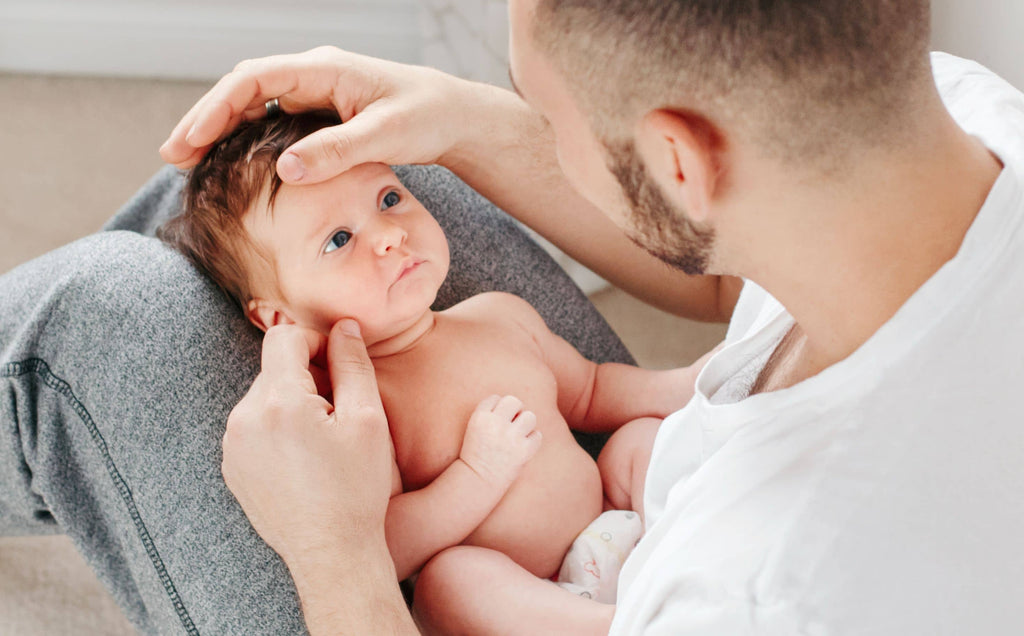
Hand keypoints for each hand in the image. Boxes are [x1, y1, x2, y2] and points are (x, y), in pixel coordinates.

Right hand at [160, 46, 487, 183]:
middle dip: (205, 121)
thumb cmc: (427, 117)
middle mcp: (312, 74)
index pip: (253, 80)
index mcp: (324, 69)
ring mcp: (315, 92)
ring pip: (253, 105)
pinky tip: (232, 165)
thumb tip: (284, 170)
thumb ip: (338, 151)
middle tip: (172, 158)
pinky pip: (271, 121)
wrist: (454, 116)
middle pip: (242, 90)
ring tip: (190, 165)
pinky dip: (247, 140)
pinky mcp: (321, 112)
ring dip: (221, 131)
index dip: (215, 109)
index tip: (187, 142)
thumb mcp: (386, 136)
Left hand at [220, 320, 392, 568]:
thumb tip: (344, 326)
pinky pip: (253, 426)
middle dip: (306, 376)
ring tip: (321, 439)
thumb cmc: (356, 488)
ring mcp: (232, 445)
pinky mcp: (231, 466)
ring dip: (291, 403)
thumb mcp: (368, 419)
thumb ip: (354, 363)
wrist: (331, 552)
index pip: (284, 337)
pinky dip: (277, 429)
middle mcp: (244, 419)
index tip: (339, 366)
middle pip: (274, 368)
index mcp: (279, 402)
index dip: (316, 341)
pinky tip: (303, 458)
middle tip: (339, 410)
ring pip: (263, 397)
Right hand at [459, 395, 541, 490]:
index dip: (498, 409)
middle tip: (511, 424)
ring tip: (518, 435)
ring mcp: (511, 437)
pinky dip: (533, 440)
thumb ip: (491, 414)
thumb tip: (517, 407)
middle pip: (514, 401)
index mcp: (480, 417)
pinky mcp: (524, 450)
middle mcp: (495, 423)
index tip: (496, 421)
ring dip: (526, 424)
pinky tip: (523, 447)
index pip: (495, 398)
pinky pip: (537, 435)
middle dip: (515, 411)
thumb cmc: (476, 455)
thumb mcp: (474, 429)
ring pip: (530, 416)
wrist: (477, 481)